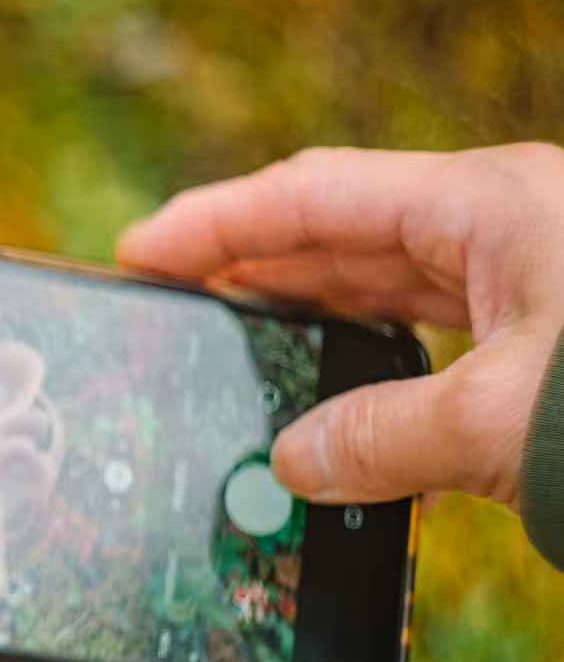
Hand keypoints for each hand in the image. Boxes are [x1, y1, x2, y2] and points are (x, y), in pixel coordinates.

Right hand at [117, 143, 563, 506]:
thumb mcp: (496, 418)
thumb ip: (379, 440)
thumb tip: (291, 466)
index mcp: (486, 202)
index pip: (312, 195)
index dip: (214, 223)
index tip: (138, 253)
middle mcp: (504, 223)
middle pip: (342, 236)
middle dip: (253, 270)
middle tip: (172, 306)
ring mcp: (532, 274)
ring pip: (389, 286)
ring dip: (311, 322)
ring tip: (238, 353)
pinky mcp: (549, 331)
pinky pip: (436, 334)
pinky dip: (377, 369)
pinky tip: (340, 409)